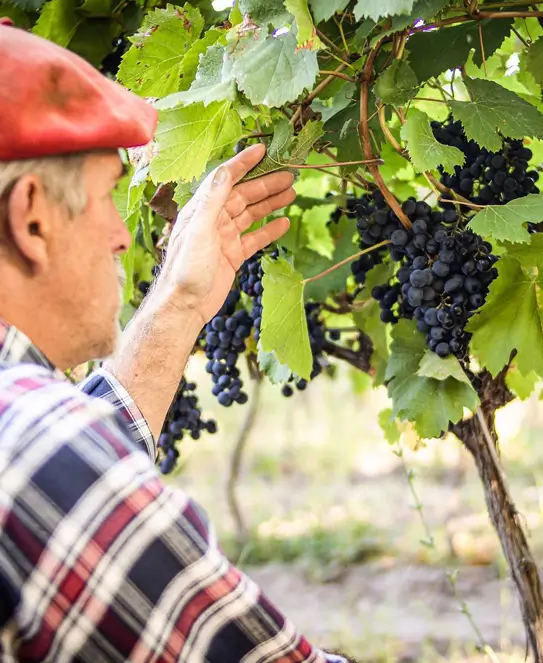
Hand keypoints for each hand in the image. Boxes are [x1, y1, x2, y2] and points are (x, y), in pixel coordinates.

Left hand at [156, 143, 293, 323]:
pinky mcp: (233, 256)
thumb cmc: (185, 270)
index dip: (243, 163)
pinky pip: (255, 239)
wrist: (184, 306)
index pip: (225, 179)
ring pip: (251, 215)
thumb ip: (212, 200)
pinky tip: (284, 222)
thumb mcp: (198, 230)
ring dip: (270, 203)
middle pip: (243, 195)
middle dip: (266, 184)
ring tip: (291, 193)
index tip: (262, 150)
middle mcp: (213, 220)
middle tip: (289, 174)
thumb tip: (226, 171)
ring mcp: (224, 238)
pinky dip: (270, 230)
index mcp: (202, 209)